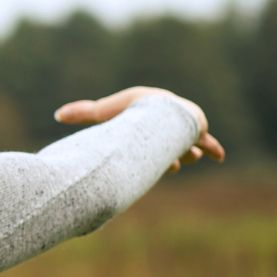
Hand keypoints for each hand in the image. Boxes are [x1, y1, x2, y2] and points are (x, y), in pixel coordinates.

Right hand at [53, 86, 225, 172]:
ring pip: (185, 145)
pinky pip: (206, 142)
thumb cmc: (128, 110)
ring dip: (185, 153)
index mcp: (146, 116)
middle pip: (167, 142)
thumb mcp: (101, 113)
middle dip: (168, 154)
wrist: (157, 110)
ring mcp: (183, 126)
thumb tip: (57, 114)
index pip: (148, 135)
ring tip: (184, 159)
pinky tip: (219, 156)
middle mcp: (165, 121)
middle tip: (169, 166)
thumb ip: (80, 113)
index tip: (144, 161)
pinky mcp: (198, 130)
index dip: (149, 151)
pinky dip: (212, 148)